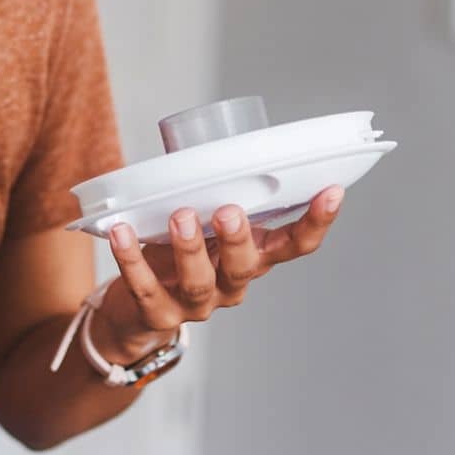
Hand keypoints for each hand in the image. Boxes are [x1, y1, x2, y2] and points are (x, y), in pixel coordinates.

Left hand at [88, 188, 344, 365]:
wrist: (136, 312)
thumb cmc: (176, 254)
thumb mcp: (204, 223)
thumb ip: (210, 192)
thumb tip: (205, 140)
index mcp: (252, 258)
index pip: (295, 245)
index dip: (316, 222)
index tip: (331, 190)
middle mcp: (231, 284)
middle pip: (245, 267)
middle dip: (238, 239)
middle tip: (229, 211)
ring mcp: (196, 305)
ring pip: (199, 282)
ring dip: (190, 248)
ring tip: (180, 216)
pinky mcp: (158, 315)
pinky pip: (146, 288)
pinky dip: (132, 259)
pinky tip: (123, 232)